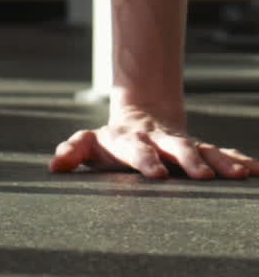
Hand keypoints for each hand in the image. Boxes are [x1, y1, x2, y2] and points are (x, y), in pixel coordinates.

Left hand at [49, 107, 257, 179]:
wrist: (140, 118)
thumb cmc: (110, 140)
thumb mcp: (88, 143)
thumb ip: (72, 152)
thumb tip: (55, 166)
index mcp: (129, 139)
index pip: (135, 148)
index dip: (144, 159)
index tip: (156, 174)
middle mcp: (159, 140)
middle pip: (175, 147)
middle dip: (188, 160)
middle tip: (200, 176)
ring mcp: (181, 143)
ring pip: (203, 149)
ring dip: (220, 161)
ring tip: (238, 174)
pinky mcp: (199, 149)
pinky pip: (221, 153)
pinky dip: (238, 160)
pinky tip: (254, 170)